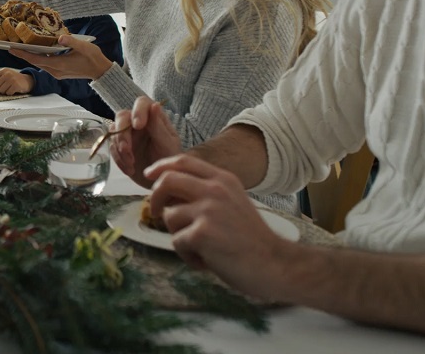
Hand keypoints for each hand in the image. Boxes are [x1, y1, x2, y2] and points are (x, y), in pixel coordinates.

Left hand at [0, 68, 33, 94]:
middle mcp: (7, 74)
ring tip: (8, 89)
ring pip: (1, 90)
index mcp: (3, 70)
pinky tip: (13, 90)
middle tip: (2, 89)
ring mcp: (12, 79)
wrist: (27, 81)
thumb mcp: (4, 76)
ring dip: (4, 92)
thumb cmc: (14, 79)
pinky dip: (9, 93)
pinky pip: (8, 93)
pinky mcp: (16, 85)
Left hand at [8, 34, 113, 79]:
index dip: (23, 55)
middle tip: (13, 46)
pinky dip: (40, 58)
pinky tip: (39, 51)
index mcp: (59, 64)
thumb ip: (71, 41)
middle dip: (23, 55)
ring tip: (22, 47)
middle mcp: (55, 71)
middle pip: (35, 62)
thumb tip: (60, 37)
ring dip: (31, 56)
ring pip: (40, 64)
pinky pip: (46, 65)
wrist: (100, 71)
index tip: (12, 49)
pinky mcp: (60, 73)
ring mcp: (57, 73)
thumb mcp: (84, 46)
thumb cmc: (93, 58)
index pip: (36, 59)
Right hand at [110, 96, 180, 188]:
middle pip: (122, 116)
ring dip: (120, 148)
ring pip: (113, 131)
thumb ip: (158, 127)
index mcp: (153, 117)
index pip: (142, 103)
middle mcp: (138, 122)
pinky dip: (118, 159)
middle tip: (127, 149)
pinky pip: (111, 147)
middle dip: (122, 133)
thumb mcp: (167, 145)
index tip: (139, 126)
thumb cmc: (169, 160)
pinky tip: (130, 169)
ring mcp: (127, 134)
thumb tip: (155, 105)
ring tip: (131, 163)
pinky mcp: (119, 147)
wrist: (161, 181)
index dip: (138, 111)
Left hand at [144, 155, 296, 297]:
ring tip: (202, 248)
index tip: (149, 174)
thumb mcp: (233, 202)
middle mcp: (215, 190)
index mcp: (223, 180)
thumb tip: (169, 194)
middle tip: (157, 212)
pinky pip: (176, 242)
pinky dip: (187, 255)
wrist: (275, 264)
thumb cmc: (252, 239)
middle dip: (155, 197)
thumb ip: (206, 192)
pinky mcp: (202, 233)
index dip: (161, 166)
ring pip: (170, 216)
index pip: (183, 161)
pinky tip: (207, 260)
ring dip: (179, 236)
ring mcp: (208, 210)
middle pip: (167, 180)